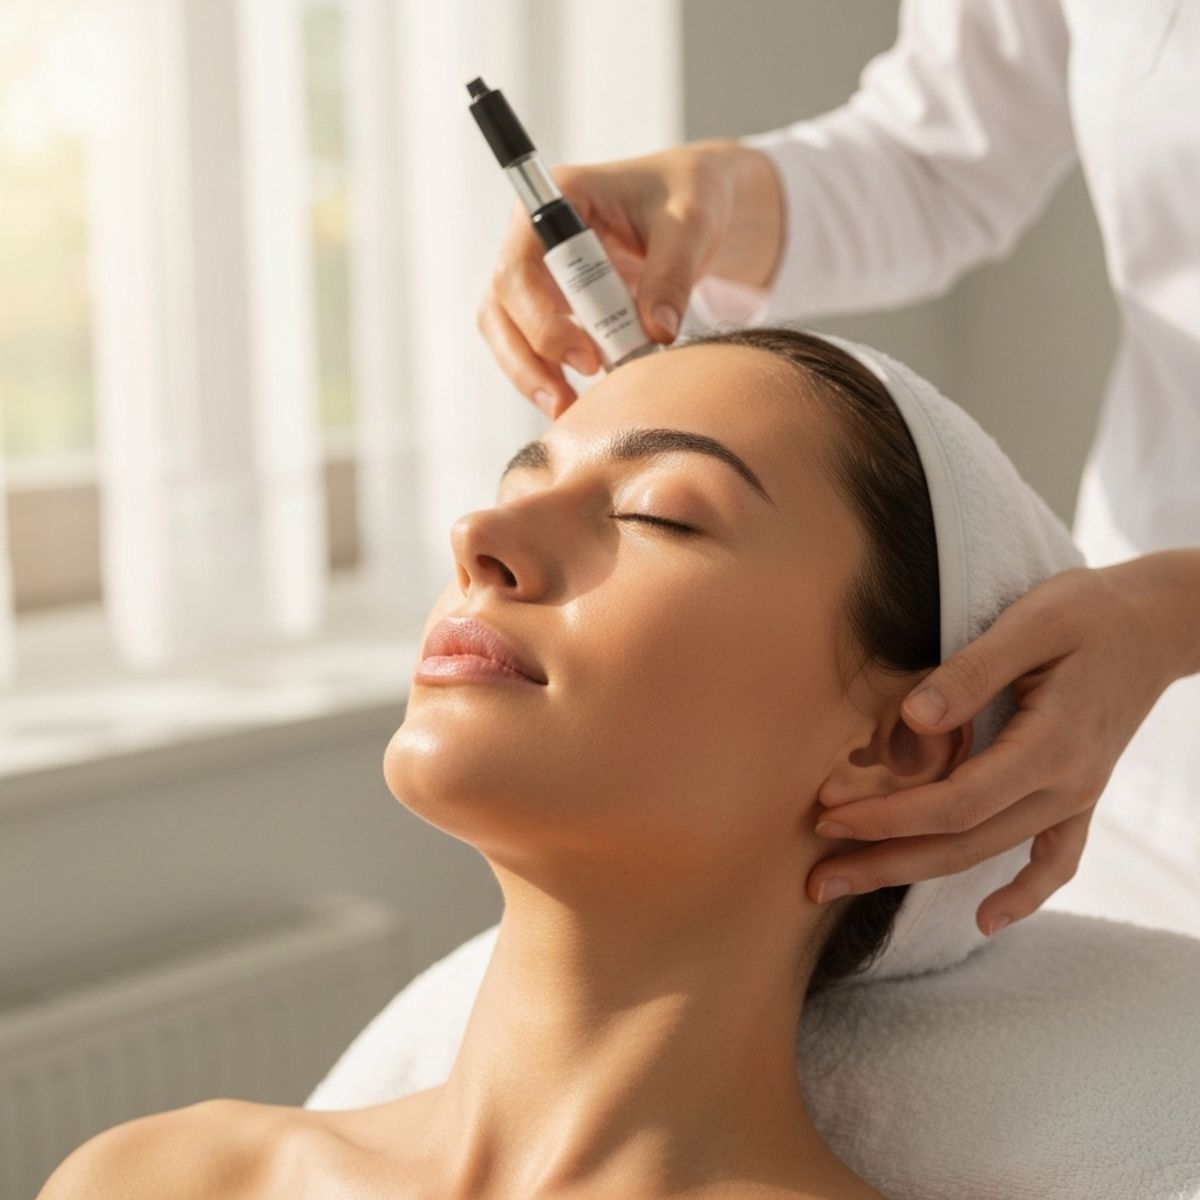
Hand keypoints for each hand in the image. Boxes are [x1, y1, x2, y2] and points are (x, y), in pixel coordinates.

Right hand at [475, 139, 783, 418]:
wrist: (695, 204)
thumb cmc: (689, 197)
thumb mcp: (691, 225)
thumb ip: (672, 275)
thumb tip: (657, 334)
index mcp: (559, 198)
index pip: (520, 268)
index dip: (541, 320)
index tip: (586, 359)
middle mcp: (534, 235)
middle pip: (500, 306)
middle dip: (527, 358)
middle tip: (567, 400)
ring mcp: (537, 272)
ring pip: (505, 331)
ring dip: (529, 375)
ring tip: (566, 410)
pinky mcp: (550, 302)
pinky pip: (530, 344)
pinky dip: (547, 375)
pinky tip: (574, 403)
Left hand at [806, 557, 1189, 936]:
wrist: (1158, 624)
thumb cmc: (1088, 613)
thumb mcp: (1031, 623)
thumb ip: (971, 672)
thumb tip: (912, 718)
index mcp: (1049, 746)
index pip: (956, 802)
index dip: (890, 816)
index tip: (830, 815)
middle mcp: (1065, 785)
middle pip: (963, 843)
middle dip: (884, 862)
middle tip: (816, 880)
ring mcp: (1075, 796)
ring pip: (988, 853)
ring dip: (917, 874)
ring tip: (851, 885)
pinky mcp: (1079, 794)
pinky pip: (1055, 860)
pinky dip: (1025, 895)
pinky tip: (987, 922)